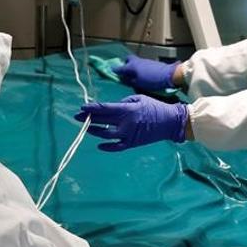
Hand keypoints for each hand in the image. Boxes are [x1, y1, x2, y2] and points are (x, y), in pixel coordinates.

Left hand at [74, 95, 188, 151]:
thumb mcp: (139, 98)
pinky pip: (117, 147)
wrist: (170, 122)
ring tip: (86, 128)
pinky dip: (108, 148)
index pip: (104, 109)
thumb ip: (123, 102)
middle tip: (77, 116)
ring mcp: (128, 135)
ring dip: (95, 131)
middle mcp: (125, 123)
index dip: (92, 108)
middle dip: (88, 118)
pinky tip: (99, 145)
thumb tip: (110, 108)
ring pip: (106, 135)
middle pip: (102, 121)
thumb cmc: (155, 107)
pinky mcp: (132, 143)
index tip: (81, 108)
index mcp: (127, 109)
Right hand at [114, 54, 180, 91]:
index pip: (120, 68)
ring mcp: (144, 60)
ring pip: (135, 61)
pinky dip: (140, 67)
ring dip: (133, 66)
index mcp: (131, 66)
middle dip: (125, 64)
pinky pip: (142, 63)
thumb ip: (129, 81)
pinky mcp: (151, 62)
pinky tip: (143, 74)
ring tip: (135, 74)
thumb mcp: (138, 84)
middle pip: (128, 59)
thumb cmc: (151, 81)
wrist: (168, 74)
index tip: (111, 71)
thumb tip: (123, 78)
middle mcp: (136, 61)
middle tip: (126, 71)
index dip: (115, 70)